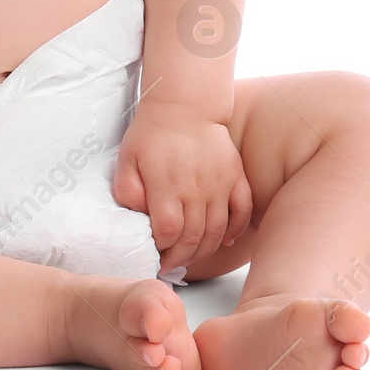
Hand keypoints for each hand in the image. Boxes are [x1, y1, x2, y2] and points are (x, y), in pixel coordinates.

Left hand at [114, 100, 253, 274]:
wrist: (185, 105)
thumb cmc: (152, 134)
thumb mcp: (126, 161)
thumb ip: (127, 193)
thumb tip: (138, 219)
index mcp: (167, 187)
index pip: (167, 234)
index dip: (161, 251)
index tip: (155, 256)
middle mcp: (196, 189)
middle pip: (193, 239)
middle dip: (180, 258)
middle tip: (170, 264)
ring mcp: (220, 183)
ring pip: (217, 231)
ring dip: (204, 250)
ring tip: (191, 256)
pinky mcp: (235, 176)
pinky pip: (243, 209)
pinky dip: (237, 229)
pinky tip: (225, 240)